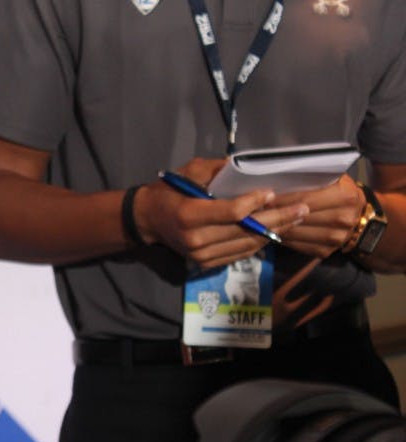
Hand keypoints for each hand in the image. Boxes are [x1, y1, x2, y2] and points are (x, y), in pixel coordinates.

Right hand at [134, 158, 308, 270]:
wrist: (148, 219)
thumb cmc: (169, 190)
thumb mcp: (188, 171)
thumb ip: (216, 170)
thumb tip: (247, 168)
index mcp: (189, 215)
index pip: (230, 212)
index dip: (254, 203)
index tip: (273, 192)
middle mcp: (196, 239)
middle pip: (245, 230)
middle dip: (277, 219)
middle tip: (302, 208)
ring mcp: (202, 255)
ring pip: (247, 244)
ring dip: (275, 232)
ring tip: (296, 218)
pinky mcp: (206, 263)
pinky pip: (240, 253)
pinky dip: (260, 242)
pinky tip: (276, 230)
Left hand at [268, 174, 364, 257]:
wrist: (361, 217)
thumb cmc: (341, 191)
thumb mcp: (334, 179)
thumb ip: (314, 178)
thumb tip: (281, 179)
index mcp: (345, 195)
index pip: (305, 198)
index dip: (283, 199)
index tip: (264, 199)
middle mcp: (343, 218)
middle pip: (300, 217)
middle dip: (275, 214)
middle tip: (256, 210)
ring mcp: (336, 238)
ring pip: (297, 233)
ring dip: (275, 228)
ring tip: (260, 221)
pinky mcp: (326, 252)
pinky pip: (298, 247)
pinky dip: (283, 239)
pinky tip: (272, 232)